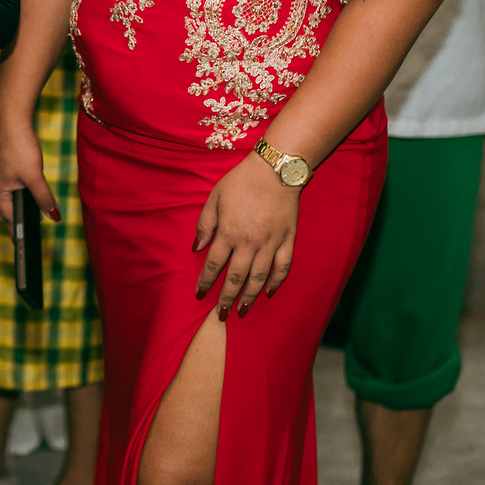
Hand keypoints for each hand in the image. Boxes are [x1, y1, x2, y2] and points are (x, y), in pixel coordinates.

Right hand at [0, 119, 59, 229]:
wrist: (10, 115)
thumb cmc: (19, 145)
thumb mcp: (34, 175)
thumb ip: (43, 197)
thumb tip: (53, 217)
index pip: (8, 216)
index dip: (18, 229)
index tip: (25, 243)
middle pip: (7, 203)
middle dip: (22, 212)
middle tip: (37, 224)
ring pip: (9, 190)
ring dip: (22, 197)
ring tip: (38, 205)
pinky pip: (9, 178)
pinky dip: (20, 184)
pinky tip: (31, 182)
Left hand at [194, 154, 297, 318]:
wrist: (275, 170)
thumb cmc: (241, 181)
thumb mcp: (214, 197)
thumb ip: (205, 224)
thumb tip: (197, 247)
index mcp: (229, 232)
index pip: (213, 265)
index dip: (205, 282)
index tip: (200, 294)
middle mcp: (249, 242)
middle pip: (235, 278)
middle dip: (226, 298)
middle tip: (220, 315)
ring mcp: (270, 243)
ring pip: (258, 278)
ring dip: (249, 297)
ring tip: (242, 311)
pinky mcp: (287, 240)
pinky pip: (282, 267)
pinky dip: (276, 282)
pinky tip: (269, 292)